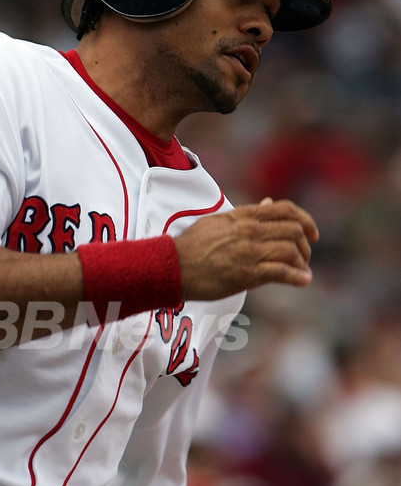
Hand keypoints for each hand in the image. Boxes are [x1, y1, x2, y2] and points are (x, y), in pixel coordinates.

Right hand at [174, 197, 318, 300]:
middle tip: (305, 256)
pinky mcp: (248, 273)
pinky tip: (303, 281)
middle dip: (306, 244)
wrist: (173, 266)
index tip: (312, 232)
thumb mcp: (219, 221)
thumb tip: (268, 204)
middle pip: (294, 230)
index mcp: (244, 216)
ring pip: (291, 250)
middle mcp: (250, 230)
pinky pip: (282, 272)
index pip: (284, 209)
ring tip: (302, 271)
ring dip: (302, 262)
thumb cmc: (192, 246)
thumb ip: (246, 214)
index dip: (305, 219)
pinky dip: (297, 277)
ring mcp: (250, 251)